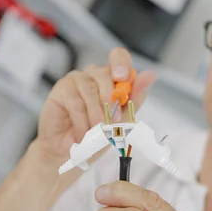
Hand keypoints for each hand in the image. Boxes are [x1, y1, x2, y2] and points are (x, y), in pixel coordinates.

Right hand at [35, 48, 156, 164]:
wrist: (72, 153)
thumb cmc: (96, 136)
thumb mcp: (122, 120)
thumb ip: (135, 98)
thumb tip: (150, 75)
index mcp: (112, 78)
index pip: (119, 57)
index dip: (121, 64)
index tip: (122, 78)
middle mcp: (94, 75)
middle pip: (104, 74)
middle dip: (110, 102)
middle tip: (112, 122)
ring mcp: (76, 80)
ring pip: (90, 90)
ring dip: (96, 115)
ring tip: (95, 132)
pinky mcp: (61, 89)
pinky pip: (75, 101)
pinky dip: (81, 121)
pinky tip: (82, 134)